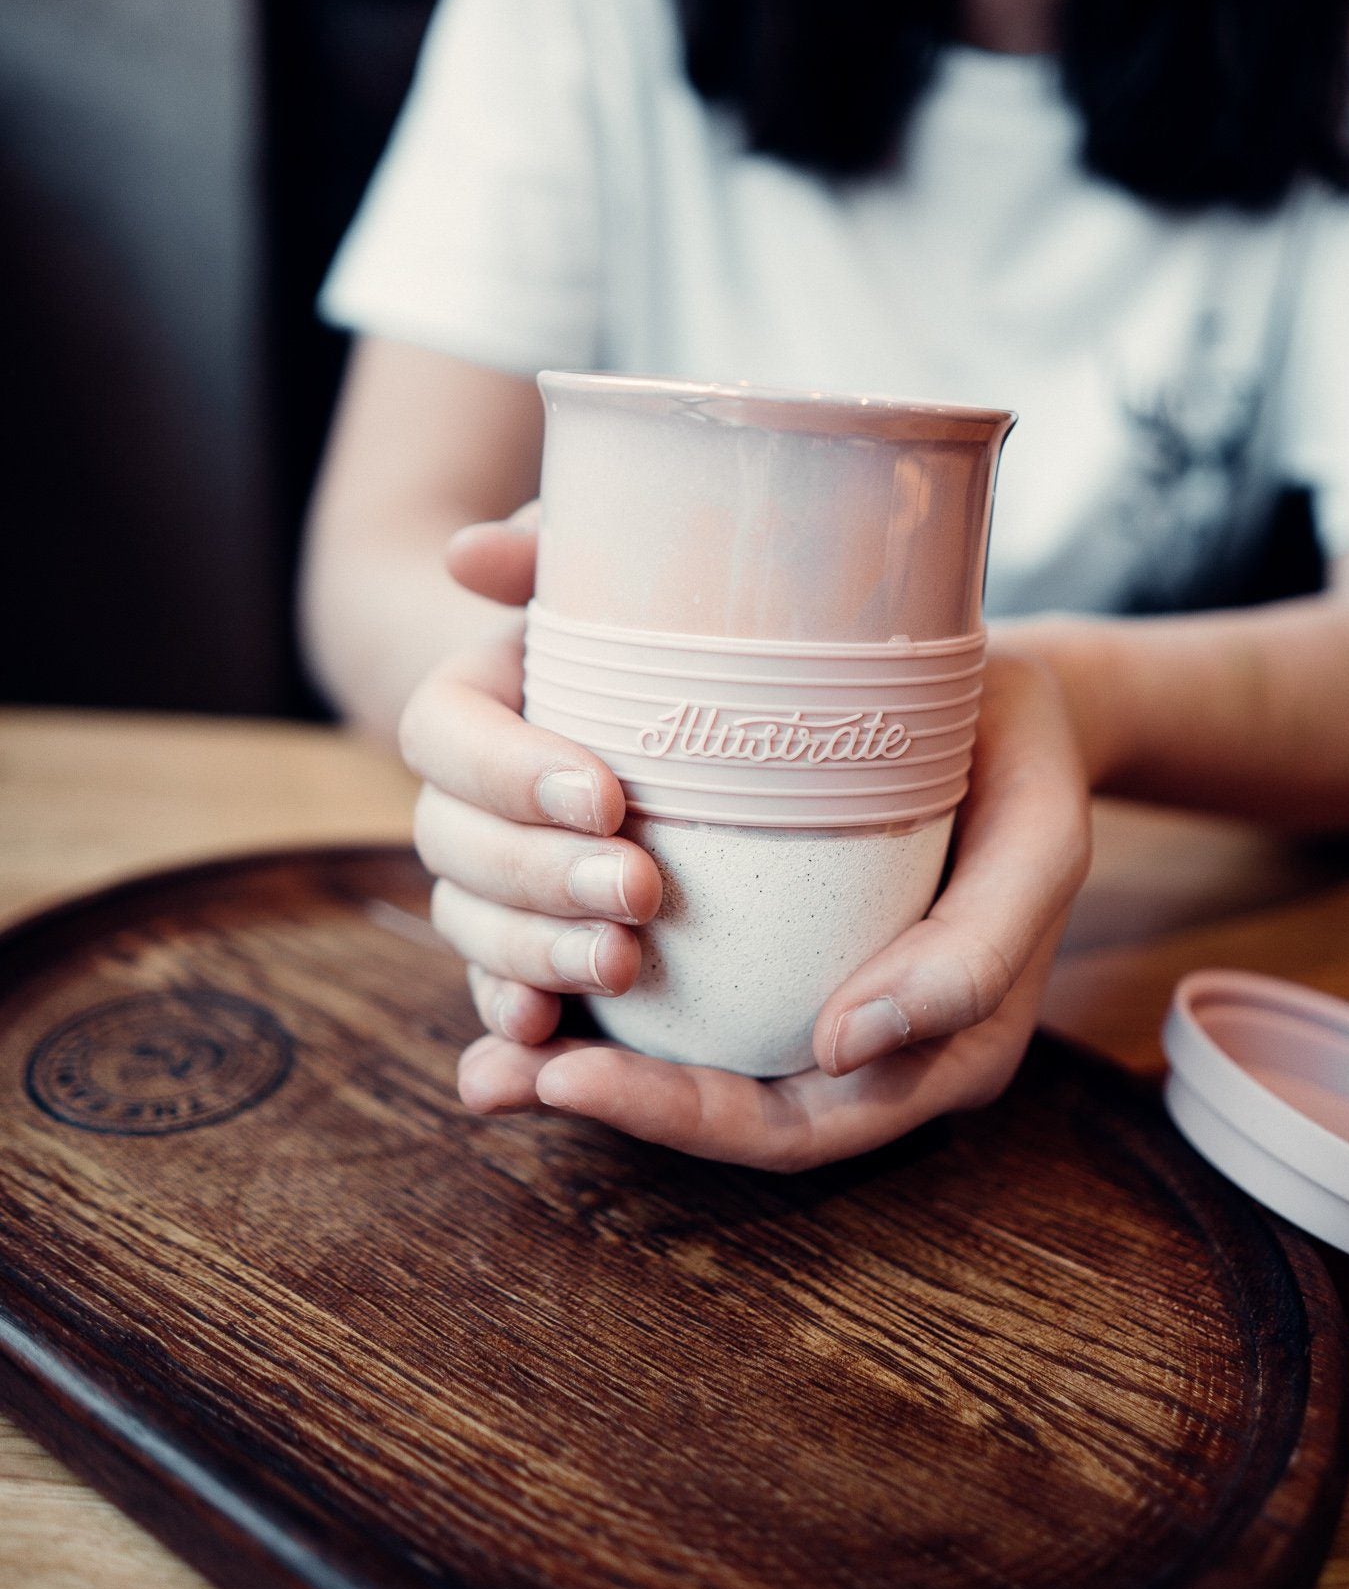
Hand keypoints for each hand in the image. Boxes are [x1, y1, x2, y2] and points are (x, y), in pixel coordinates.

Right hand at [399, 507, 662, 1048]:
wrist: (665, 696)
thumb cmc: (637, 619)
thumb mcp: (604, 570)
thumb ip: (546, 548)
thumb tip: (469, 554)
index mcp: (469, 702)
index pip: (444, 736)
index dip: (510, 771)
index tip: (605, 793)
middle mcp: (463, 797)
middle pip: (455, 846)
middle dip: (541, 875)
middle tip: (640, 889)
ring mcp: (489, 881)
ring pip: (472, 927)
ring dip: (535, 954)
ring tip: (624, 967)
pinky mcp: (528, 947)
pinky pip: (497, 990)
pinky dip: (509, 1019)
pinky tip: (541, 1039)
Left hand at [449, 630, 1093, 1172]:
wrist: (1012, 700)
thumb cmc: (1030, 770)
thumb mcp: (1038, 847)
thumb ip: (971, 954)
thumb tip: (839, 1048)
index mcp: (933, 1058)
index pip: (786, 1129)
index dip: (673, 1118)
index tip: (570, 1074)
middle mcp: (857, 1049)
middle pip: (717, 1110)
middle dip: (600, 1100)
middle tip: (490, 1075)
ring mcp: (804, 997)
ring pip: (684, 1058)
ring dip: (576, 1055)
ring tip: (483, 1050)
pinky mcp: (761, 941)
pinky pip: (674, 988)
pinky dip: (592, 984)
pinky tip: (518, 962)